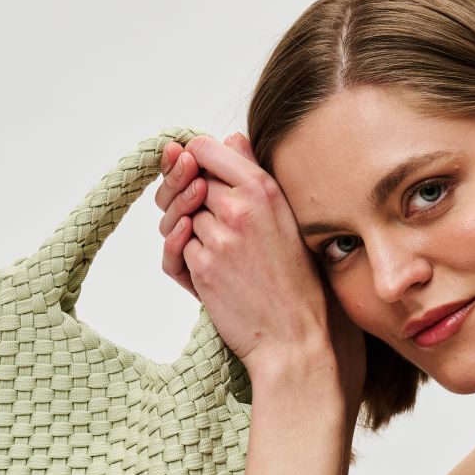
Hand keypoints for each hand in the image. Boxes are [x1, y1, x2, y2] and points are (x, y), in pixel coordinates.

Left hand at [154, 132, 350, 384]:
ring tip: (209, 251)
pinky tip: (209, 274)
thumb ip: (254, 175)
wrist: (298, 337)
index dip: (192, 160)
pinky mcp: (204, 269)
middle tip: (195, 219)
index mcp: (263, 187)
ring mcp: (219, 238)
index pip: (203, 148)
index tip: (196, 176)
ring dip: (185, 233)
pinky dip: (186, 261)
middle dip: (183, 198)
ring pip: (179, 218)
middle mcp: (239, 207)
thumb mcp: (287, 217)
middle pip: (185, 182)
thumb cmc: (298, 282)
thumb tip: (230, 137)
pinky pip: (176, 251)